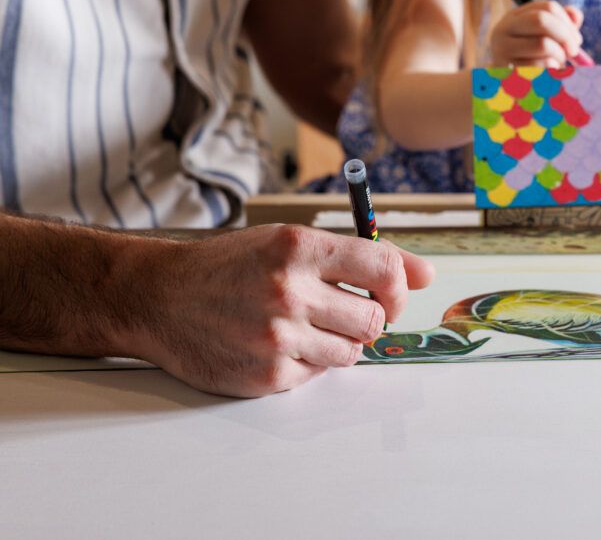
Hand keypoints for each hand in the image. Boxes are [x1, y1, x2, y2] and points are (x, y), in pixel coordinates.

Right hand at [133, 225, 433, 396]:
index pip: (384, 270)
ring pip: (352, 352)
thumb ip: (362, 257)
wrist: (157, 297)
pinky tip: (278, 343)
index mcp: (299, 248)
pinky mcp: (267, 375)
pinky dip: (308, 361)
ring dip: (340, 342)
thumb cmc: (230, 265)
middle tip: (343, 312)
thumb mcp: (290, 242)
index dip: (399, 287)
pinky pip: (318, 374)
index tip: (391, 294)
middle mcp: (289, 291)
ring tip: (305, 325)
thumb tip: (427, 273)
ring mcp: (277, 337)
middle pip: (374, 320)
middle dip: (369, 319)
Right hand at [490, 1, 583, 67]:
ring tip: (558, 63)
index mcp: (514, 18)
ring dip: (559, 55)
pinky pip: (540, 66)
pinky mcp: (507, 71)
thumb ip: (562, 23)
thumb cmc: (532, 59)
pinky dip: (551, 69)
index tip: (576, 39)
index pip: (548, 8)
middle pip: (542, 20)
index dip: (568, 23)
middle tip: (574, 51)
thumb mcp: (544, 38)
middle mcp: (503, 30)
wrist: (508, 86)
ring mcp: (502, 51)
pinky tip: (548, 73)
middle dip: (565, 35)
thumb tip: (576, 15)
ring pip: (543, 44)